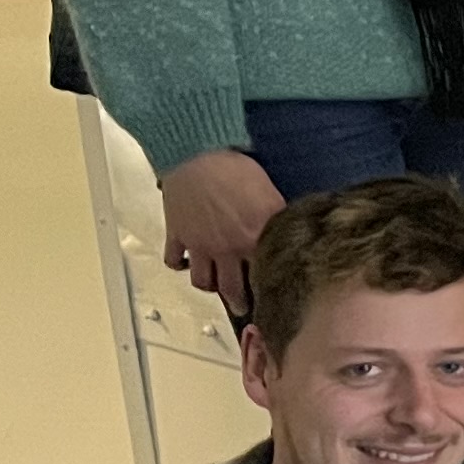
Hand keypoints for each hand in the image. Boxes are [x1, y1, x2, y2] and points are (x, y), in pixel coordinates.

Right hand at [157, 145, 285, 315]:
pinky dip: (179, 265)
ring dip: (209, 286)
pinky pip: (174, 261)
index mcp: (254, 240)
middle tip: (243, 309)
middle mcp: (227, 250)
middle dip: (239, 303)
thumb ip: (277, 219)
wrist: (197, 154)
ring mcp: (199, 245)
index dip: (268, 288)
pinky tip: (185, 263)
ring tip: (215, 286)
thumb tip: (289, 231)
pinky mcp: (177, 235)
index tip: (274, 296)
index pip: (263, 275)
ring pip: (202, 281)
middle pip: (232, 289)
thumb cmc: (238, 168)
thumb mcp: (270, 193)